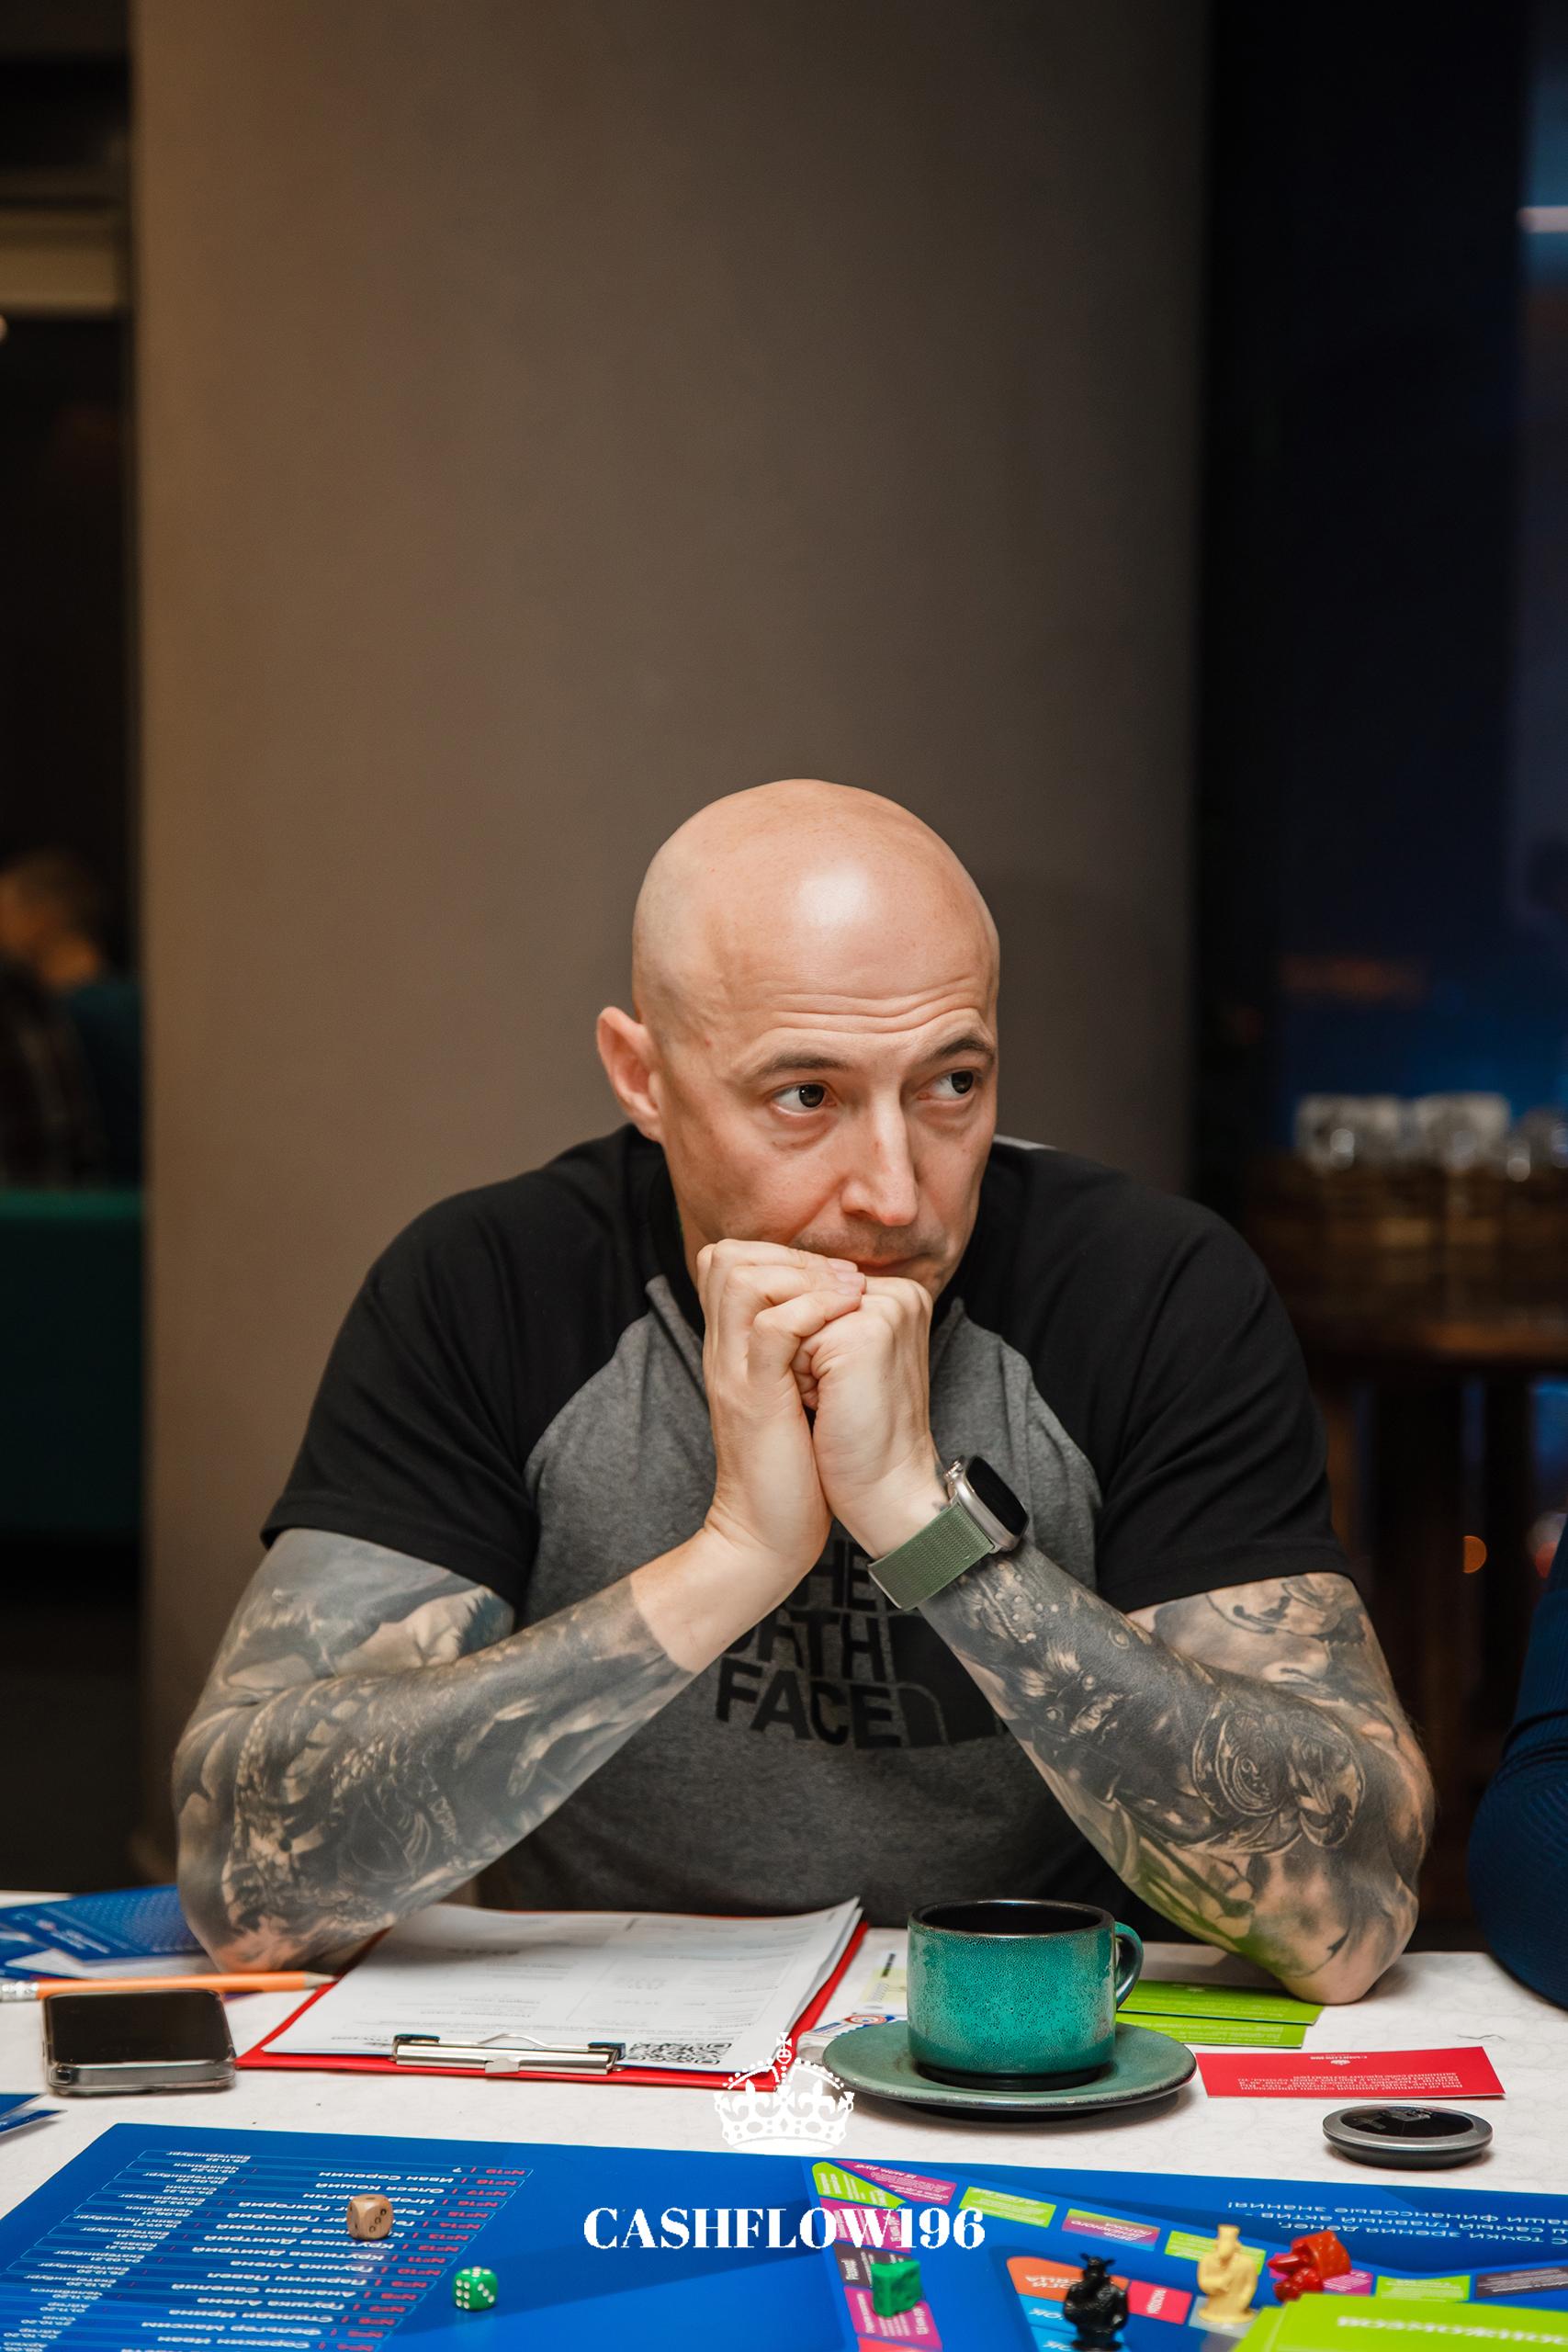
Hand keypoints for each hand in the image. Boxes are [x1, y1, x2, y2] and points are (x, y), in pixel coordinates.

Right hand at [697, 1239, 865, 1591]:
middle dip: (793, 1256)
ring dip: (804, 1277)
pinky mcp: (756, 1397)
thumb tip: (838, 1310)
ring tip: (848, 1298)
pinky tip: (846, 1320)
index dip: (781, 1254)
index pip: (728, 1260)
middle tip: (843, 1282)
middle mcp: (724, 1351)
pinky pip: (774, 1328)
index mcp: (731, 1347)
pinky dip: (814, 1311)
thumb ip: (798, 1351)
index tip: (833, 1280)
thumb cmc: (793, 1467)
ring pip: (743, 1278)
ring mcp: (735, 1371)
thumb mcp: (792, 1393)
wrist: (767, 1532)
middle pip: (727, 1256)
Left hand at [793, 1275, 946, 1559]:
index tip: (809, 1379)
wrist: (881, 1494)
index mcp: (890, 1295)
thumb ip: (810, 1316)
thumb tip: (752, 1276)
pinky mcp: (868, 1331)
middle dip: (782, 1339)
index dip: (782, 1327)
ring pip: (786, 1308)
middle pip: (791, 1286)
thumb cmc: (849, 1437)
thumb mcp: (825, 1363)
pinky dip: (792, 1374)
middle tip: (817, 1394)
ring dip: (787, 1357)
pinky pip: (790, 1331)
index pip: (804, 1278)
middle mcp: (895, 1293)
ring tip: (821, 1398)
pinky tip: (824, 1406)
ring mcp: (885, 1307)